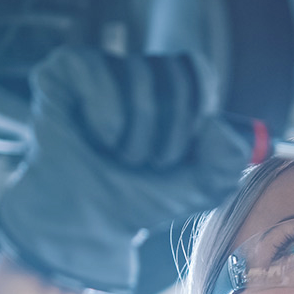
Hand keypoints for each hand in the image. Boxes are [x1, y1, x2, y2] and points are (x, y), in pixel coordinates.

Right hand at [0, 46, 265, 293]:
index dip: (198, 108)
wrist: (91, 223)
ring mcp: (100, 70)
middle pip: (175, 72)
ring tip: (124, 157)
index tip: (189, 145)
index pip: (197, 70)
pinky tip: (99, 140)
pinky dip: (107, 116)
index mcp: (173, 92)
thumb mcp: (204, 186)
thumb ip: (230, 159)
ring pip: (138, 72)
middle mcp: (138, 75)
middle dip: (173, 128)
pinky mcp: (62, 72)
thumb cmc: (145, 199)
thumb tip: (216, 124)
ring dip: (138, 132)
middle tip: (156, 162)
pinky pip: (97, 70)